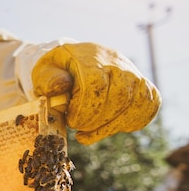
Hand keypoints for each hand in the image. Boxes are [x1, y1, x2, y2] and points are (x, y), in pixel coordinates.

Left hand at [32, 43, 160, 144]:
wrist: (76, 60)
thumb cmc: (57, 71)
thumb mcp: (44, 72)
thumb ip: (48, 80)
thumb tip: (60, 86)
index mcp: (91, 57)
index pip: (96, 85)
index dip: (85, 110)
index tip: (72, 121)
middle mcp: (117, 63)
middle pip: (119, 97)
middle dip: (97, 121)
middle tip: (79, 127)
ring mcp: (134, 74)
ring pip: (135, 104)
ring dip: (111, 127)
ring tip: (89, 133)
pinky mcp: (144, 86)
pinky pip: (148, 106)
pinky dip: (130, 123)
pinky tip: (109, 127)